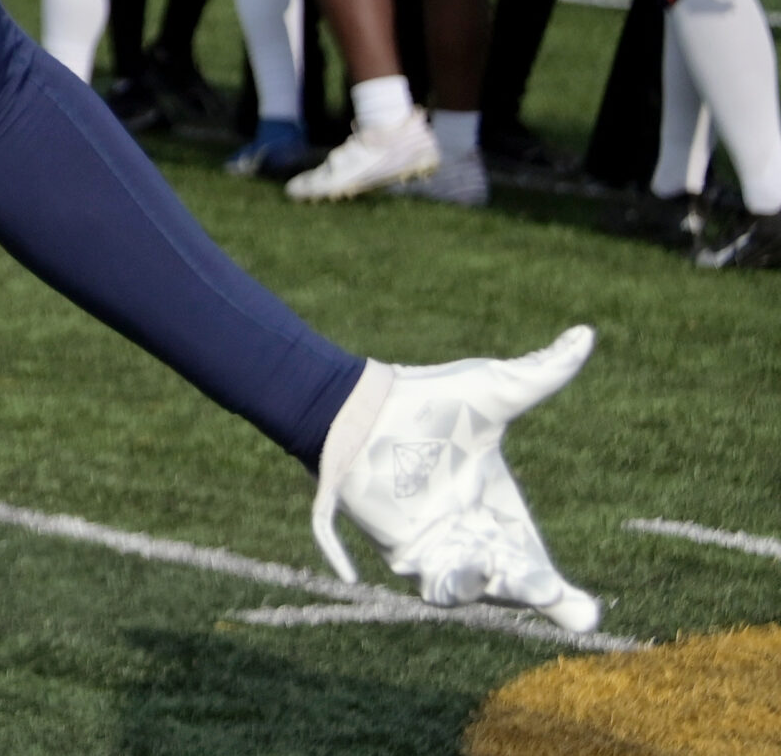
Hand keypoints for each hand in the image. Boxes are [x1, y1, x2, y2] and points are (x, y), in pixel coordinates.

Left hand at [315, 327, 599, 632]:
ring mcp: (438, 545)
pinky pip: (429, 582)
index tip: (587, 615)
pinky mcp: (402, 548)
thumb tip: (585, 333)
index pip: (536, 557)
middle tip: (548, 589)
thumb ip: (542, 372)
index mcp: (500, 505)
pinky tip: (458, 576)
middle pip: (514, 582)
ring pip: (473, 588)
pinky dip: (448, 587)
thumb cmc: (428, 399)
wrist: (361, 407)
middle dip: (534, 591)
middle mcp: (473, 533)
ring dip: (491, 589)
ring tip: (502, 575)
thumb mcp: (492, 390)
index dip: (561, 592)